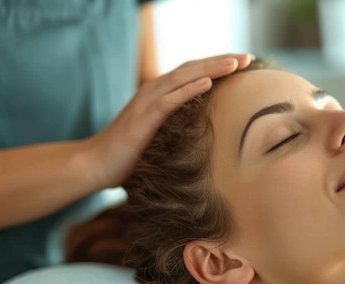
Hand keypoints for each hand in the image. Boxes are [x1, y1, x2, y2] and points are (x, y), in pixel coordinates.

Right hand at [84, 53, 253, 187]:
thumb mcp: (160, 137)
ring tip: (235, 63)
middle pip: (193, 69)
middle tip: (249, 58)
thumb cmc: (129, 156)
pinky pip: (169, 100)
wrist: (95, 164)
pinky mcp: (143, 118)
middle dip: (222, 61)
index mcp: (160, 94)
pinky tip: (208, 83)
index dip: (219, 66)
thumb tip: (207, 139)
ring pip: (184, 78)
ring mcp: (147, 102)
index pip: (194, 73)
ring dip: (211, 69)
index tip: (244, 64)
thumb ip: (179, 129)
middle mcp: (154, 91)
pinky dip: (189, 89)